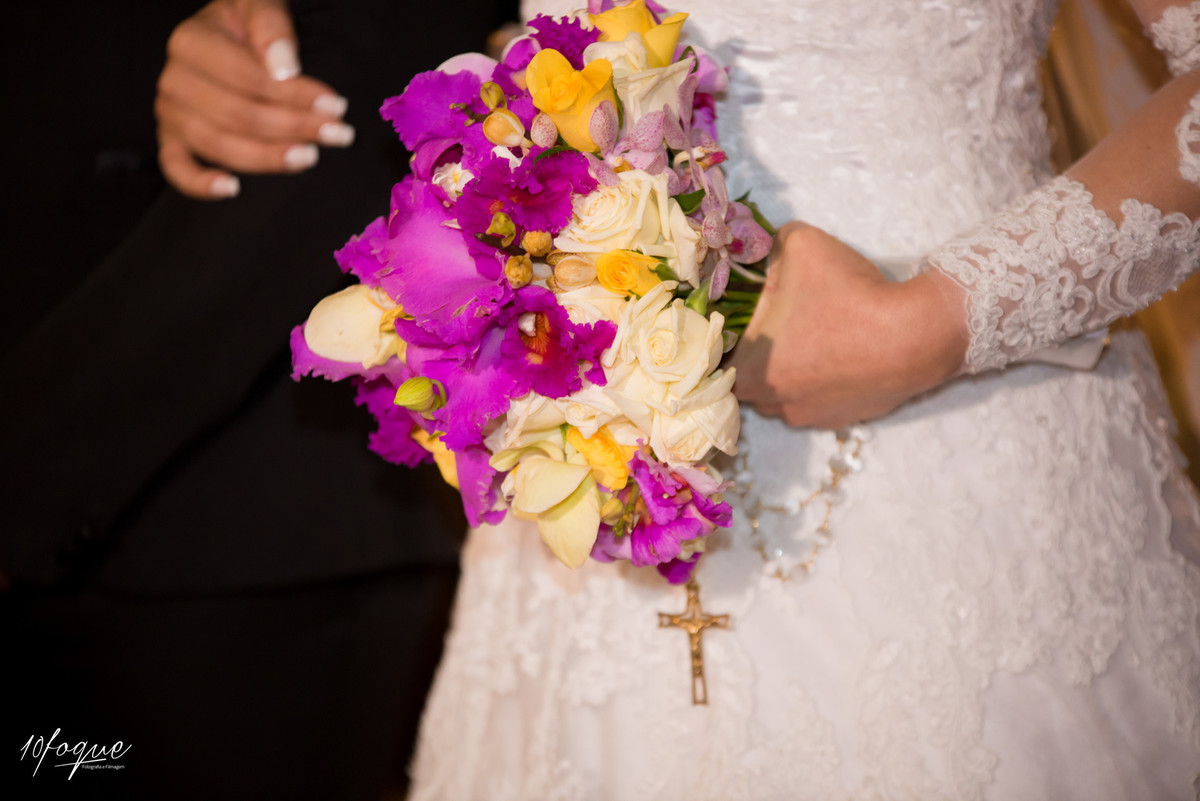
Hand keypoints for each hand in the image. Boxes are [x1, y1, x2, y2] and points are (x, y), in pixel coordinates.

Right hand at [155, 0, 356, 198]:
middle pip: (238, 116)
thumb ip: (270, 26)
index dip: (295, 96)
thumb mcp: (259, 6)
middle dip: (293, 128)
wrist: (227, 37)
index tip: (336, 106)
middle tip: (338, 134)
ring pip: (218, 146)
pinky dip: (199, 184)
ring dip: (267, 157)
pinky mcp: (172, 141)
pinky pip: (177, 169)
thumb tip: (284, 67)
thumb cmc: (248, 25)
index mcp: (190, 42)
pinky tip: (232, 189)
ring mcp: (170, 114)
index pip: (250, 79)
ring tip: (310, 157)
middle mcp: (174, 80)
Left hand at [727, 222, 968, 428]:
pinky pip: (820, 397)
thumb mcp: (801, 245)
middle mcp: (772, 402)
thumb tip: (766, 243)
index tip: (745, 310)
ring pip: (786, 388)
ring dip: (793, 365)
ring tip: (816, 334)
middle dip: (762, 348)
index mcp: (748, 371)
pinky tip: (842, 350)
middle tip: (781, 319)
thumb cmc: (849, 295)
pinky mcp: (842, 419)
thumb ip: (771, 242)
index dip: (730, 328)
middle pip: (751, 372)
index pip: (719, 354)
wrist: (914, 336)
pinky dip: (825, 377)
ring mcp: (808, 416)